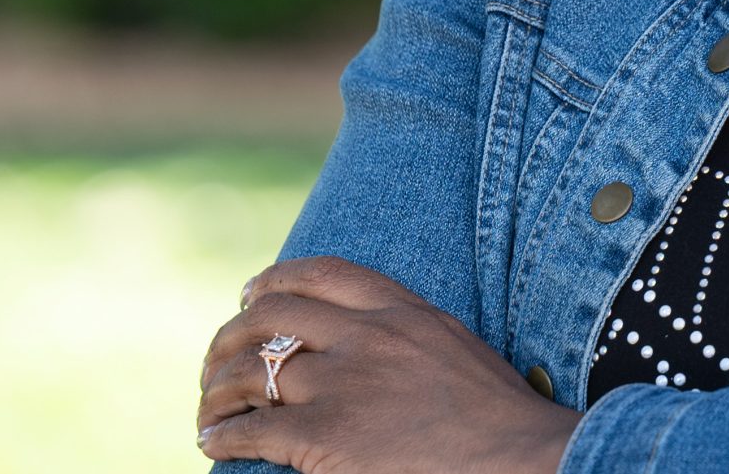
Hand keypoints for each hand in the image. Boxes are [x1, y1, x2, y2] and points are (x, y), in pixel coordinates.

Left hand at [197, 256, 578, 473]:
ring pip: (250, 371)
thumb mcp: (453, 348)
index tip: (249, 297)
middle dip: (229, 336)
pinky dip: (221, 433)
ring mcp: (345, 384)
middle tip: (216, 361)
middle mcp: (368, 337)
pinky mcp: (325, 435)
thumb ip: (408, 336)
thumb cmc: (495, 417)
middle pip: (271, 315)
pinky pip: (250, 428)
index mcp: (403, 311)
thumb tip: (363, 343)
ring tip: (210, 410)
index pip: (322, 273)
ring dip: (217, 391)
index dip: (273, 280)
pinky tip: (214, 441)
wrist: (518, 458)